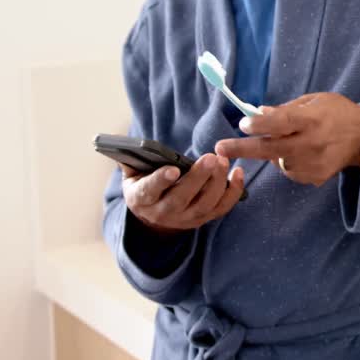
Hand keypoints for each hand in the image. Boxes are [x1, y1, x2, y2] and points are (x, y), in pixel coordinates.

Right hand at [122, 154, 244, 234]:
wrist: (153, 214)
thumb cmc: (144, 184)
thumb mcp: (132, 174)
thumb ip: (131, 158)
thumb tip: (121, 140)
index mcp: (142, 199)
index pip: (150, 190)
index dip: (161, 181)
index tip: (173, 170)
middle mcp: (163, 212)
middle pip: (182, 198)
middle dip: (198, 178)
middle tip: (211, 158)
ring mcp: (185, 219)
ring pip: (204, 205)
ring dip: (217, 183)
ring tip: (223, 161)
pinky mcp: (203, 219)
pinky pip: (221, 208)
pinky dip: (233, 192)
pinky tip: (238, 172)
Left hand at [214, 92, 359, 186]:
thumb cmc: (336, 112)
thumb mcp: (314, 101)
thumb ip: (286, 109)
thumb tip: (258, 113)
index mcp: (311, 119)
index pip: (281, 123)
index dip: (260, 124)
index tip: (243, 124)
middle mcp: (311, 143)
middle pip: (270, 148)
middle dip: (242, 148)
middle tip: (219, 148)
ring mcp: (313, 163)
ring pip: (278, 161)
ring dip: (274, 152)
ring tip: (292, 140)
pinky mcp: (315, 177)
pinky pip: (290, 171)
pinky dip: (288, 161)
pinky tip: (302, 152)